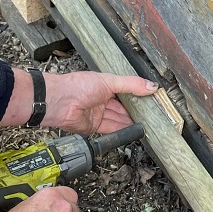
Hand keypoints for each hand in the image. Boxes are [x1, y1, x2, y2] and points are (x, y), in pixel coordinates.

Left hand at [41, 71, 156, 133]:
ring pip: (118, 118)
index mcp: (104, 85)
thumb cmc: (78, 86)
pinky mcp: (94, 126)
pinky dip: (122, 130)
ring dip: (131, 121)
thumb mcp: (109, 81)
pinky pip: (111, 129)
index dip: (137, 94)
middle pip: (122, 107)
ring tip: (147, 123)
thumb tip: (151, 86)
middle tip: (152, 114)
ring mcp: (98, 113)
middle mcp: (101, 99)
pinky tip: (133, 130)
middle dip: (135, 110)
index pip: (125, 90)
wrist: (60, 101)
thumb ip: (131, 84)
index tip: (150, 99)